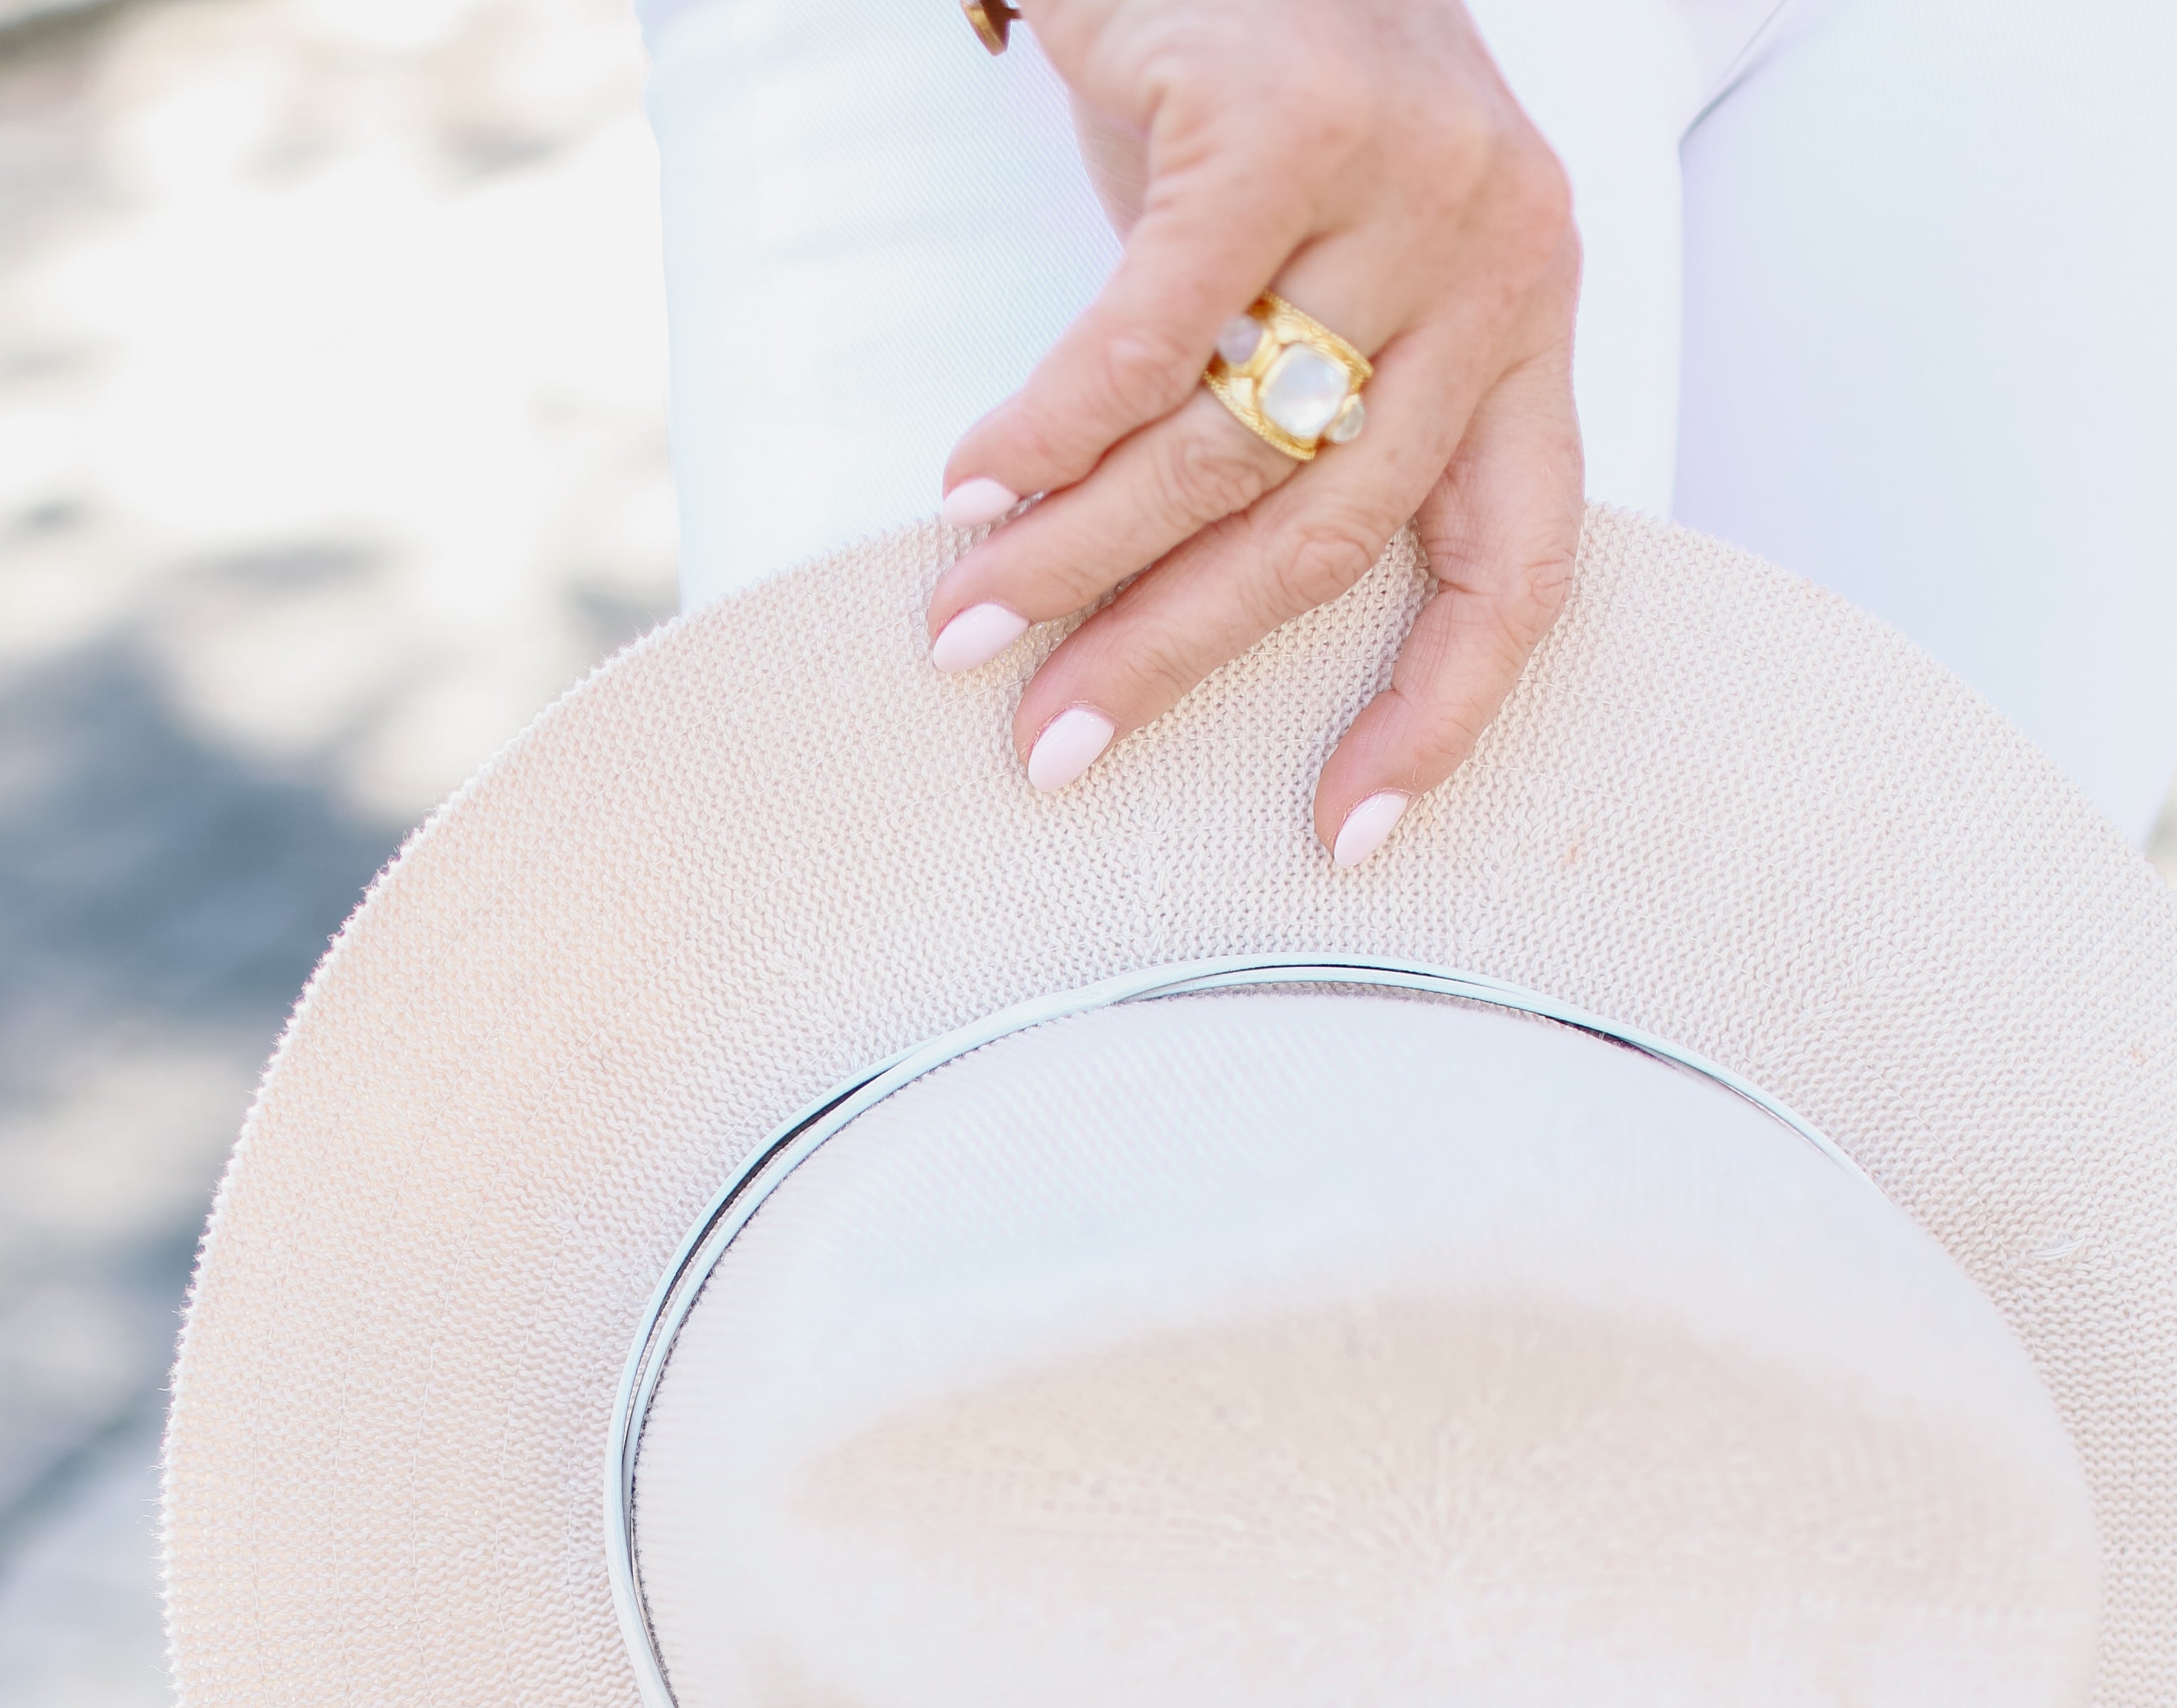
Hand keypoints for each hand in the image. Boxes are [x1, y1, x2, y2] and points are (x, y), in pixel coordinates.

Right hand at [930, 0, 1582, 855]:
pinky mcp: (1290, 113)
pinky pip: (1151, 332)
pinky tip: (974, 488)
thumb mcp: (1310, 263)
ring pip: (1229, 440)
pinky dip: (1048, 429)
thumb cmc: (1251, 83)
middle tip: (1051, 744)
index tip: (1340, 835)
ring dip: (1075, 553)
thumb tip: (1159, 609)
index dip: (1437, 717)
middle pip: (1330, 526)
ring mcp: (1411, 177)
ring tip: (968, 622)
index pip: (1517, 563)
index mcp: (1529, 315)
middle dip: (1169, 653)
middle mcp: (1501, 252)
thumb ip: (1294, 412)